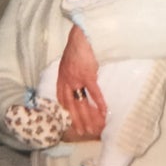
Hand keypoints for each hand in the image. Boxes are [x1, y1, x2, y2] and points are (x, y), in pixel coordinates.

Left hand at [56, 25, 106, 139]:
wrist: (82, 34)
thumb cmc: (78, 42)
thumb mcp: (70, 56)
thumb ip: (72, 67)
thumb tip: (80, 72)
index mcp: (62, 75)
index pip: (62, 97)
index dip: (66, 108)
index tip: (71, 117)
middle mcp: (67, 79)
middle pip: (71, 104)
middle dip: (76, 119)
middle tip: (82, 131)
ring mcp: (77, 79)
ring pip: (81, 103)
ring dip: (87, 117)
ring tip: (92, 128)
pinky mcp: (87, 76)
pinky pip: (93, 93)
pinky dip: (99, 103)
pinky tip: (103, 111)